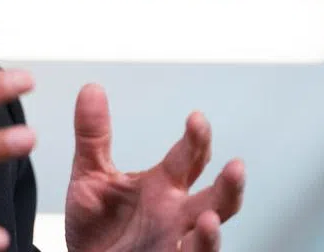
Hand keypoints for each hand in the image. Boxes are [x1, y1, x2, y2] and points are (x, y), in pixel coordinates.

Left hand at [64, 84, 245, 251]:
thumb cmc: (96, 224)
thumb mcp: (89, 174)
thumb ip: (93, 135)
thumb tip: (92, 88)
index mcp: (163, 185)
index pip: (189, 159)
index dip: (197, 140)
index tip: (196, 119)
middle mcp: (177, 213)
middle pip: (215, 197)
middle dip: (227, 182)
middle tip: (234, 164)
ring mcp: (177, 240)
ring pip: (211, 233)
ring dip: (220, 226)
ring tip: (214, 215)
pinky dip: (202, 247)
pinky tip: (206, 230)